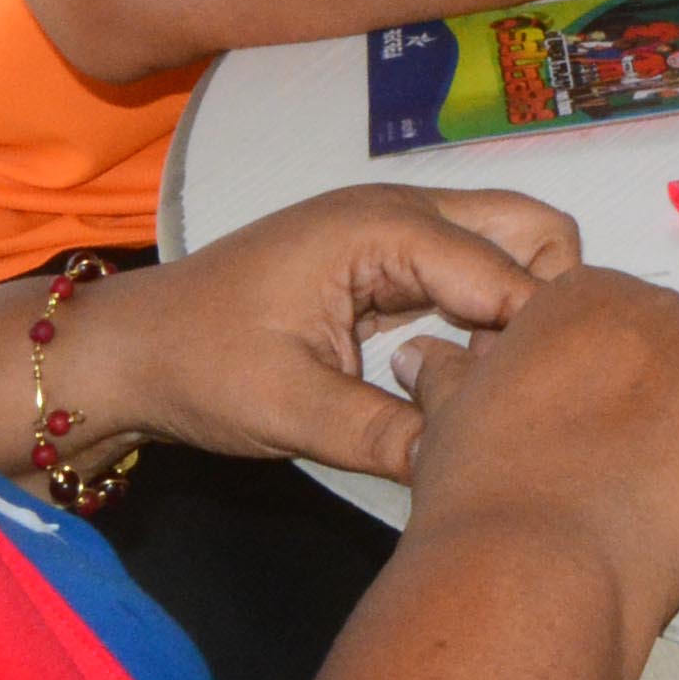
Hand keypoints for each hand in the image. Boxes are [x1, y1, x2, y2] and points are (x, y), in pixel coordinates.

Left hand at [53, 186, 582, 481]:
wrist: (130, 351)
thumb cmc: (199, 365)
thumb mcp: (290, 409)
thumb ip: (384, 433)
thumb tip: (464, 466)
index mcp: (383, 228)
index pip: (507, 271)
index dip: (533, 340)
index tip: (540, 409)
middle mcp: (403, 213)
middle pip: (531, 229)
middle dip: (548, 302)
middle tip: (524, 388)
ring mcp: (397, 234)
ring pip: (508, 248)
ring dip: (519, 310)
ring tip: (496, 390)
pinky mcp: (389, 264)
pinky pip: (471, 274)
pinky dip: (488, 317)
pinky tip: (466, 380)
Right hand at [387, 267, 678, 645]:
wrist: (533, 565)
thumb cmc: (484, 490)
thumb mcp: (452, 415)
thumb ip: (450, 373)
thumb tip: (421, 354)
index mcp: (586, 292)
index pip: (608, 323)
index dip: (594, 386)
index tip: (573, 433)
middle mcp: (664, 309)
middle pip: (671, 353)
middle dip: (650, 406)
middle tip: (610, 471)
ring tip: (645, 499)